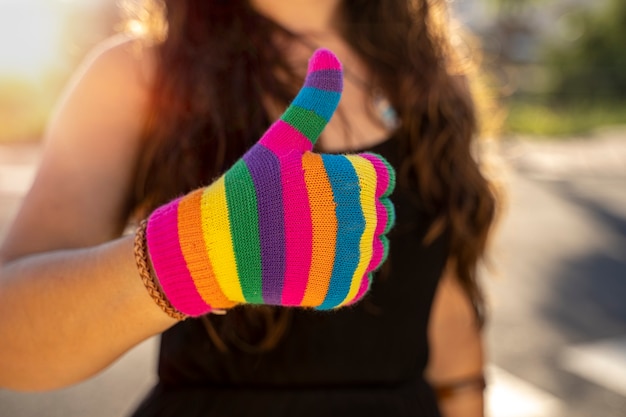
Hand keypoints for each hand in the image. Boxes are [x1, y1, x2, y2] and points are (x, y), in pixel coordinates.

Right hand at [145, 49, 394, 316]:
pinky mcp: (337, 293)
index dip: (354, 181)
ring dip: (351, 245)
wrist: (213, 247)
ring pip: (376, 250)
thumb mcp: (281, 140)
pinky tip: (311, 265)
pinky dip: (342, 276)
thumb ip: (314, 100)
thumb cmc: (247, 189)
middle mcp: (355, 220)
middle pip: (382, 214)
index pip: (382, 178)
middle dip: (353, 212)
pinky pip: (361, 282)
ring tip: (309, 241)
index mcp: (349, 179)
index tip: (321, 187)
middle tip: (308, 216)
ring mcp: (347, 260)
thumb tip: (330, 51)